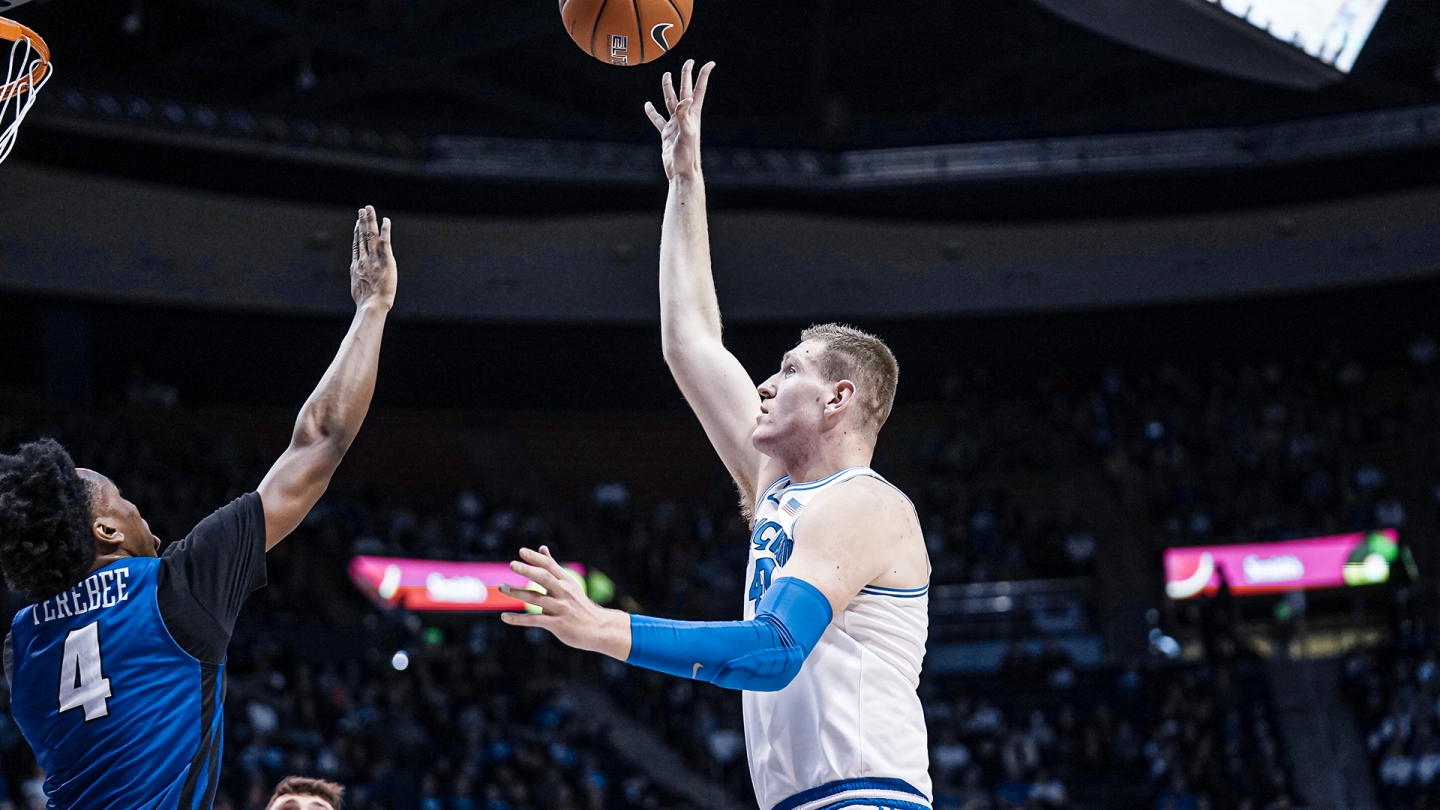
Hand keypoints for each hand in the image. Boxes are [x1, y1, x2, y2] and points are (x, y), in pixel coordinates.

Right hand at [350, 205, 396, 310]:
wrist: (371, 305)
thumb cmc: (366, 303)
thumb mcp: (358, 290)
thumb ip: (360, 282)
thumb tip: (361, 285)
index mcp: (356, 266)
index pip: (357, 245)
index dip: (357, 233)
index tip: (357, 223)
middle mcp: (363, 259)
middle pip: (362, 236)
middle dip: (362, 221)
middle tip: (362, 210)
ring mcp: (373, 258)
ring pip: (371, 235)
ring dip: (370, 221)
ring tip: (369, 209)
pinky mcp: (385, 260)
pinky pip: (385, 241)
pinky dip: (385, 230)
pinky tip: (386, 221)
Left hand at [499, 546, 631, 658]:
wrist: (598, 628)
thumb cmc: (579, 605)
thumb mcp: (569, 583)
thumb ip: (553, 566)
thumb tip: (542, 547)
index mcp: (566, 581)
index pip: (550, 566)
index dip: (536, 558)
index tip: (521, 551)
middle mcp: (564, 592)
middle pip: (544, 578)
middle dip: (528, 571)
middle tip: (512, 565)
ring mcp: (561, 608)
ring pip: (536, 599)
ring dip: (517, 593)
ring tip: (501, 588)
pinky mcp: (557, 624)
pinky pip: (535, 620)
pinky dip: (518, 619)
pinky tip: (504, 617)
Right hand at [644, 59, 714, 180]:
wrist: (682, 172)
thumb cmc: (688, 155)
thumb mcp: (687, 134)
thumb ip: (684, 116)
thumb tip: (685, 98)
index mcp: (692, 114)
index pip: (698, 90)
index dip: (703, 76)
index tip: (710, 63)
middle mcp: (685, 117)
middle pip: (684, 91)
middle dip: (686, 76)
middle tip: (688, 62)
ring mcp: (675, 124)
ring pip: (670, 102)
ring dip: (668, 89)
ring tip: (666, 76)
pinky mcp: (666, 133)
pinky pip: (658, 119)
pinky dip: (652, 112)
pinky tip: (648, 105)